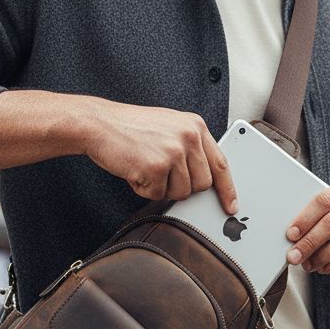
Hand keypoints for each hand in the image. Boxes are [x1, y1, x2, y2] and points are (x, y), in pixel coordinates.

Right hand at [81, 100, 237, 212]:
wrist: (98, 123)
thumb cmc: (129, 128)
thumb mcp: (168, 127)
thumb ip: (189, 147)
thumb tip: (203, 179)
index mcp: (195, 126)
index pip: (221, 163)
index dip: (227, 188)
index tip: (231, 205)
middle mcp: (189, 136)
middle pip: (202, 184)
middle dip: (182, 186)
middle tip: (160, 172)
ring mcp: (174, 151)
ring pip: (181, 193)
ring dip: (161, 188)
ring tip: (145, 166)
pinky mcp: (157, 166)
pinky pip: (158, 195)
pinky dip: (144, 189)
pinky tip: (135, 169)